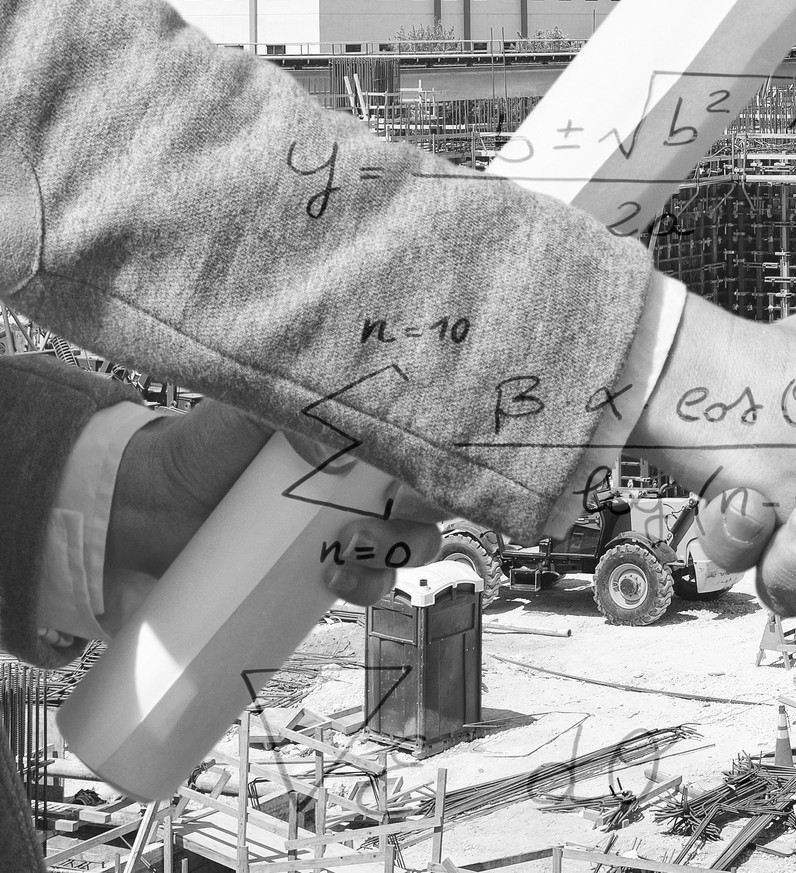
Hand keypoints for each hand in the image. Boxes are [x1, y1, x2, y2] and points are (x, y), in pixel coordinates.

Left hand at [111, 401, 441, 606]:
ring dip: (395, 554)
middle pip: (432, 501)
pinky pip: (371, 584)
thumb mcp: (252, 412)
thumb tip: (339, 451)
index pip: (425, 448)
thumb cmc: (205, 445)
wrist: (149, 504)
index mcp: (358, 438)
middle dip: (423, 517)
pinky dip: (367, 586)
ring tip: (345, 552)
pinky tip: (332, 581)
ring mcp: (348, 527)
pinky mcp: (324, 570)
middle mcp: (365, 482)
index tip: (427, 479)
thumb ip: (300, 415)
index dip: (444, 464)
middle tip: (378, 519)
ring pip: (411, 546)